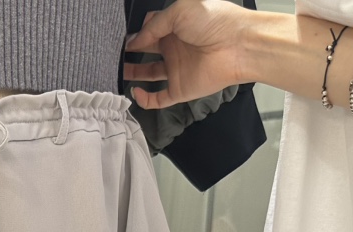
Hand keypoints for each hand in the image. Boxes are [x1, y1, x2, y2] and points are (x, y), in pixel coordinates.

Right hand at [125, 0, 253, 108]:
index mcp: (175, 26)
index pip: (149, 30)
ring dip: (132, 74)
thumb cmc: (214, 21)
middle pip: (146, 51)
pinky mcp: (180, 89)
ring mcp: (177, 69)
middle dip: (129, 54)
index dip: (135, 34)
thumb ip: (154, 25)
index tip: (120, 39)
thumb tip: (135, 40)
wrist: (238, 45)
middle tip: (114, 56)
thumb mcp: (179, 11)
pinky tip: (135, 92)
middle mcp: (175, 47)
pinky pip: (158, 99)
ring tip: (116, 73)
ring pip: (149, 74)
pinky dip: (144, 99)